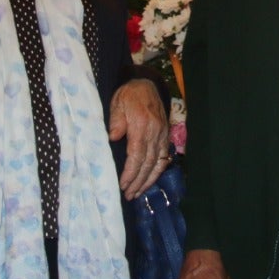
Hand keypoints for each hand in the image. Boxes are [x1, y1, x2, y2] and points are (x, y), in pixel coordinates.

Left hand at [108, 79, 168, 198]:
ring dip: (148, 180)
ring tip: (137, 193)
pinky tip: (150, 180)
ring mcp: (162, 135)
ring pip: (157, 162)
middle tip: (128, 195)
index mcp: (142, 125)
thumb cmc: (128, 95)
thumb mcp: (117, 103)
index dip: (131, 172)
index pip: (137, 155)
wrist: (146, 84)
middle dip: (138, 181)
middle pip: (148, 162)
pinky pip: (164, 157)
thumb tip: (113, 137)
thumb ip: (116, 121)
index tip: (123, 185)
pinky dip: (158, 171)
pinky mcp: (166, 136)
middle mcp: (155, 132)